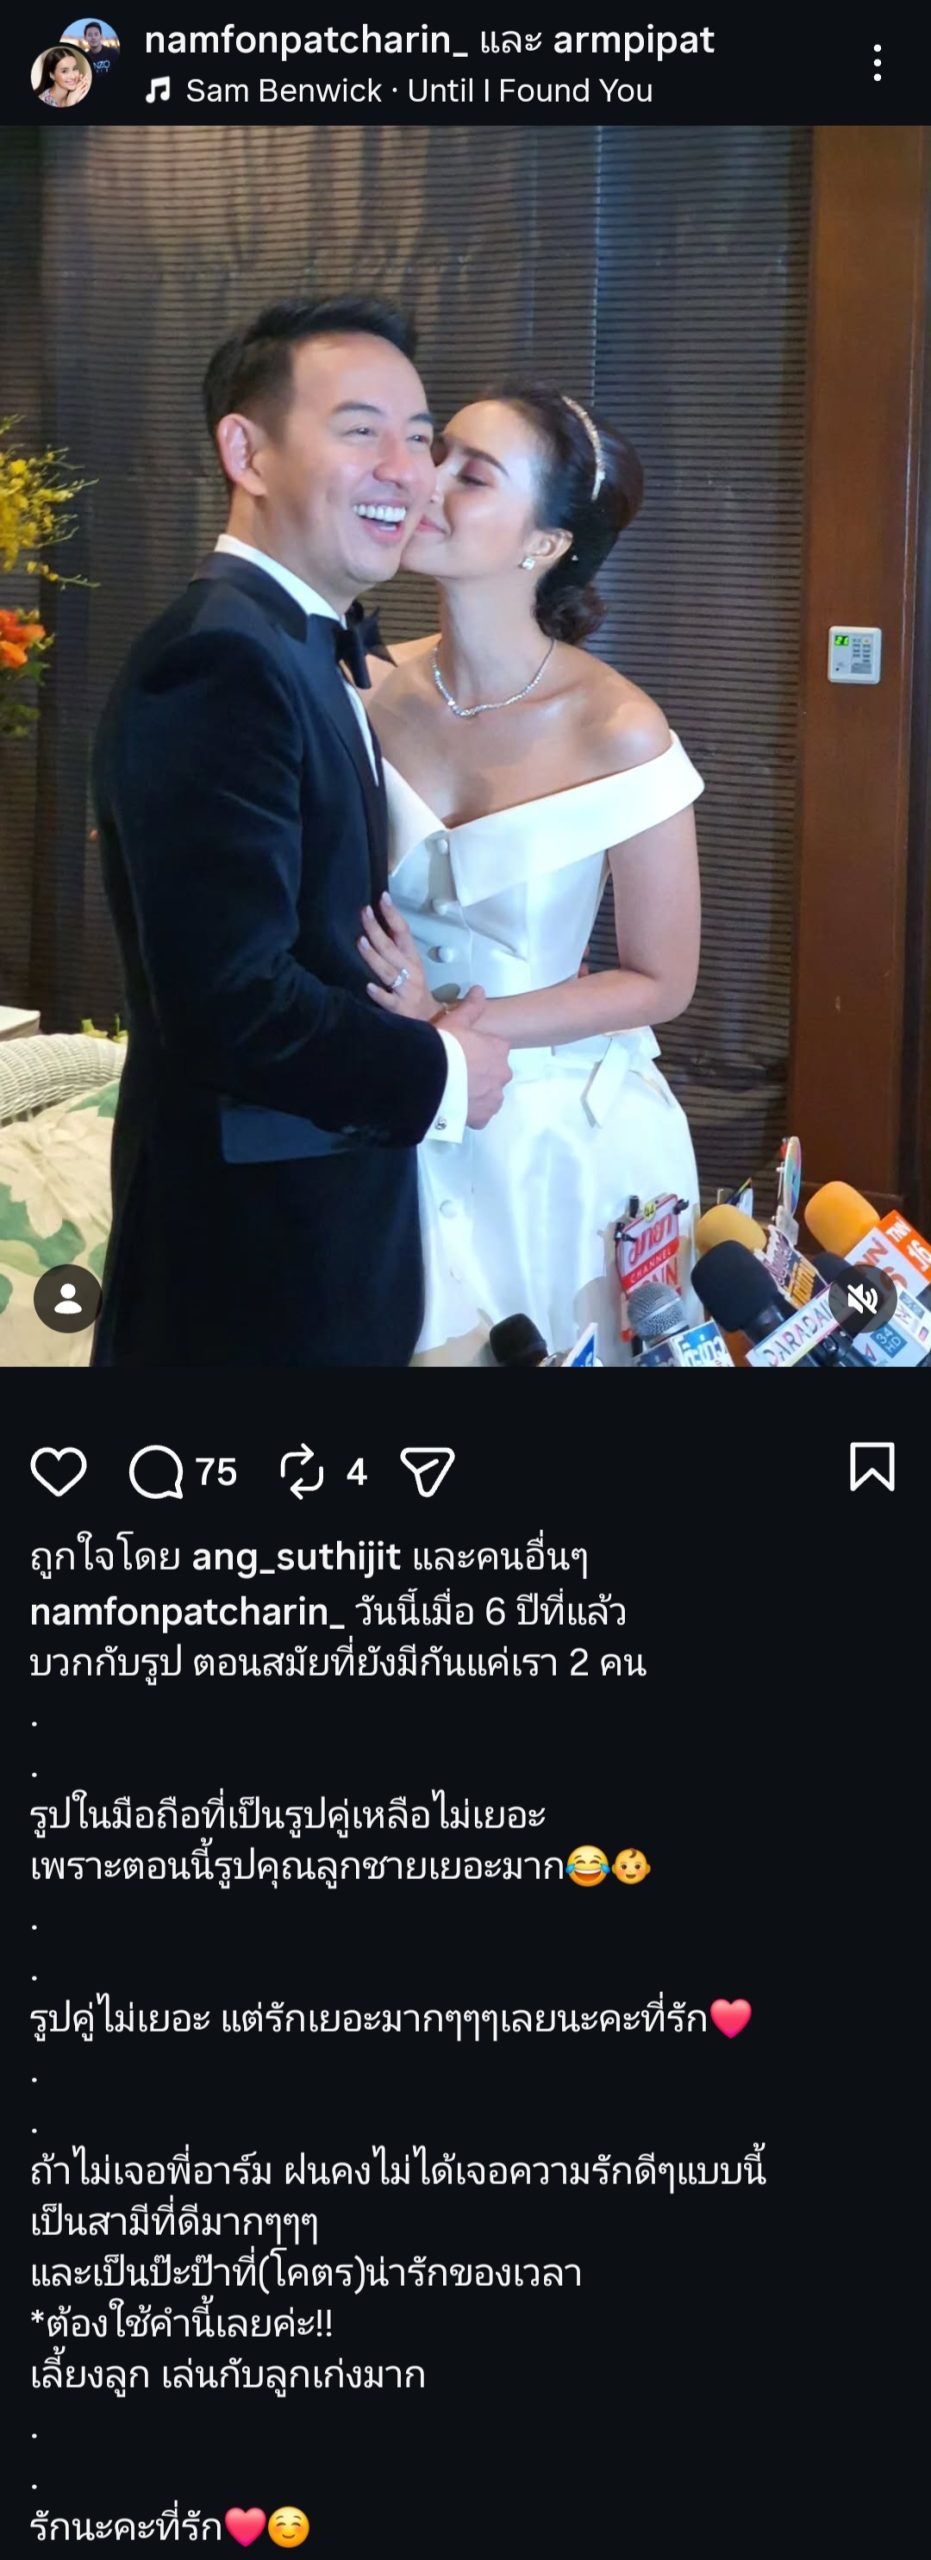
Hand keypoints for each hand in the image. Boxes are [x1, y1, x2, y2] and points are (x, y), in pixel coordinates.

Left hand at [360, 895, 434, 1021]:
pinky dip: (379, 993)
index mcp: (412, 958)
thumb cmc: (414, 987)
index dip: (393, 914)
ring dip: (374, 956)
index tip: (382, 897)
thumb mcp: (410, 965)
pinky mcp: (400, 1008)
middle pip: (391, 948)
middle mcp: (410, 971)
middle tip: (364, 912)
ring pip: (387, 971)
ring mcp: (405, 990)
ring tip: (360, 941)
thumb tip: (377, 924)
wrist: (429, 1020)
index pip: (403, 932)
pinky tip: (368, 986)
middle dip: (376, 929)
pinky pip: (388, 1000)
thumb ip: (395, 948)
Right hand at [441, 985, 511, 1129]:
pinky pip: (481, 1115)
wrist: (430, 1077)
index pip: (495, 1049)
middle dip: (480, 1073)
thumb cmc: (444, 1046)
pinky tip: (456, 1107)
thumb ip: (471, 1007)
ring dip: (477, 1093)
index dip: (478, 1051)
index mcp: (499, 1049)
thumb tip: (480, 988)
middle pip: (494, 1073)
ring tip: (455, 1091)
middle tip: (457, 1073)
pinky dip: (472, 1112)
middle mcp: (503, 1073)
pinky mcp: (483, 1117)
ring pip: (489, 1094)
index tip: (462, 1053)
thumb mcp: (456, 1021)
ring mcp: (494, 1097)